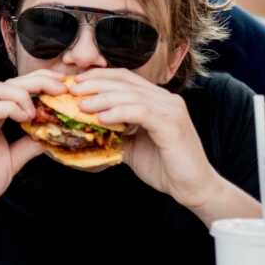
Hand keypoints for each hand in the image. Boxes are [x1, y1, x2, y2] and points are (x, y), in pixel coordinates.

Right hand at [0, 70, 66, 225]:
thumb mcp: (12, 160)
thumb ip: (28, 145)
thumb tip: (50, 136)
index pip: (15, 87)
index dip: (40, 82)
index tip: (62, 88)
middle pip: (10, 81)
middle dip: (39, 80)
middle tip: (63, 88)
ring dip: (24, 93)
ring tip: (38, 112)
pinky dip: (13, 107)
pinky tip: (26, 120)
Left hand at [72, 69, 219, 208]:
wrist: (192, 188)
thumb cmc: (163, 167)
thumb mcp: (131, 145)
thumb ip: (114, 132)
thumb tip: (85, 126)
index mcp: (157, 100)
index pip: (125, 78)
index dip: (99, 76)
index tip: (75, 82)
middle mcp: (166, 99)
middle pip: (125, 82)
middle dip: (95, 83)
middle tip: (71, 89)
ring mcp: (171, 110)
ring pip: (131, 95)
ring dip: (102, 98)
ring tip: (81, 105)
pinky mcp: (172, 125)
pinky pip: (141, 112)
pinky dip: (119, 112)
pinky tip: (101, 118)